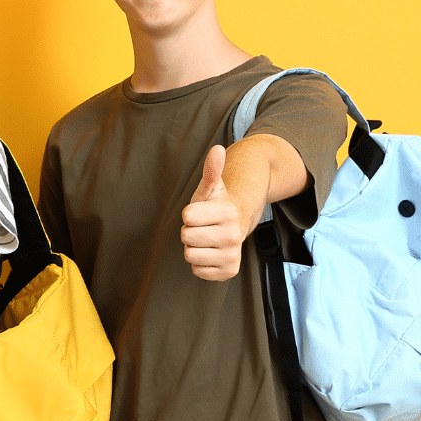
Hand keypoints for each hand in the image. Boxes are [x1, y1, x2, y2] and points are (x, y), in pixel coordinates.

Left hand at [181, 144, 247, 280]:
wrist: (234, 226)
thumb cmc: (216, 206)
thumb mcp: (211, 187)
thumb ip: (212, 169)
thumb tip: (216, 149)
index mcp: (228, 213)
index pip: (187, 217)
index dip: (189, 214)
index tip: (201, 212)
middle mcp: (233, 236)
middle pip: (186, 237)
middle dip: (190, 231)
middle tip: (203, 227)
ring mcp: (232, 255)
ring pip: (190, 255)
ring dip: (194, 247)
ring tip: (206, 239)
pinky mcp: (229, 272)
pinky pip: (197, 271)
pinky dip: (200, 263)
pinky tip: (210, 252)